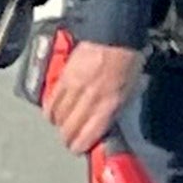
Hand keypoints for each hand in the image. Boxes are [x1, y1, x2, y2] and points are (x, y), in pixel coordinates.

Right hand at [36, 35, 142, 162]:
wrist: (114, 33)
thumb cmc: (127, 58)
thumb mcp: (131, 86)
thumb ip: (116, 106)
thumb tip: (105, 122)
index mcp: (109, 103)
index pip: (89, 134)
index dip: (80, 146)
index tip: (78, 149)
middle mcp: (90, 99)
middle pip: (69, 128)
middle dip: (67, 139)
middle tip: (69, 141)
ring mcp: (74, 89)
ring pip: (58, 117)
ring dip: (59, 125)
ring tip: (62, 126)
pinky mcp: (63, 78)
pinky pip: (51, 101)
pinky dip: (50, 111)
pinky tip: (52, 113)